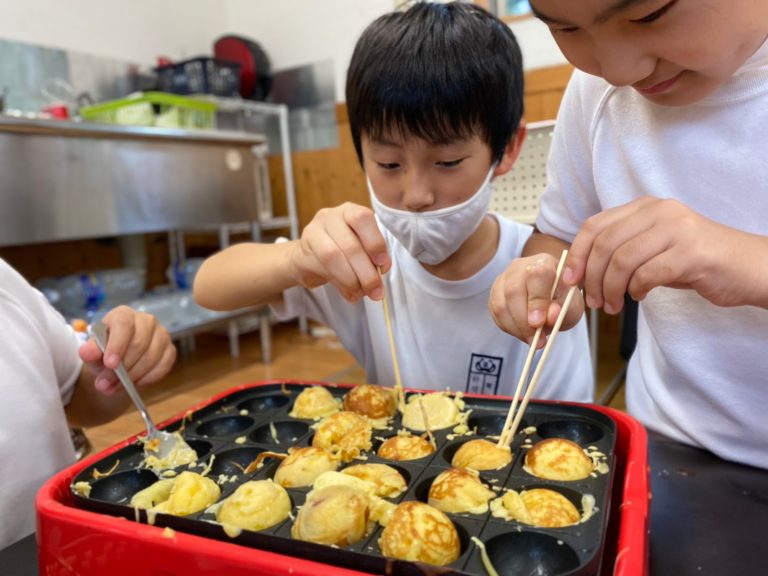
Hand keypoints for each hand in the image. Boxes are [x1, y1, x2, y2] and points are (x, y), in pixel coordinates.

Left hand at [79, 305, 176, 394]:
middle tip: (106, 384)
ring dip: (133, 377)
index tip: (110, 365)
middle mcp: (146, 321)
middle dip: (123, 368)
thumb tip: (88, 352)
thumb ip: (89, 351)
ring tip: (115, 387)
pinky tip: (135, 383)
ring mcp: (162, 335)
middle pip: (139, 344)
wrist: (118, 361)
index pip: (124, 325)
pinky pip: (163, 366)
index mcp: (124, 315)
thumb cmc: (104, 352)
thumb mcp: (92, 353)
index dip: (117, 345)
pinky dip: (147, 379)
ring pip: (151, 357)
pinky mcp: (170, 350)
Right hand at [288, 202, 390, 301]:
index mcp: (349, 211)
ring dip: (352, 279)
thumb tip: (381, 270)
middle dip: (366, 272)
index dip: (375, 243)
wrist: (309, 257)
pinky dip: (340, 284)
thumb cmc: (342, 250)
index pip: (362, 218)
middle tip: (375, 290)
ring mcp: (313, 232)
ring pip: (333, 256)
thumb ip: (373, 257)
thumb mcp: (362, 247)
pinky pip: (322, 268)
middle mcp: (330, 216)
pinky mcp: (302, 250)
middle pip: (350, 244)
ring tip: (362, 292)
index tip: (383, 266)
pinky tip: (350, 293)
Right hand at [489, 252, 584, 346]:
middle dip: (523, 320)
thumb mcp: (570, 306)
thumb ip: (563, 310)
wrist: (551, 298)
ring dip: (515, 327)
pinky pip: (495, 313)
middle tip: (536, 339)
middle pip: (513, 291)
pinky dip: (508, 327)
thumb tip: (550, 317)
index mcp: (544, 262)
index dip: (537, 301)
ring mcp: (503, 279)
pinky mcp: (494, 293)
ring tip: (531, 339)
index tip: (539, 323)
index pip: (536, 276)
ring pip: (500, 304)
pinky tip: (522, 332)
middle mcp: (520, 266)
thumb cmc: (562, 300)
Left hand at [563, 196, 767, 312]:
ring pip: (622, 261)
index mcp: (645, 207)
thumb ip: (622, 250)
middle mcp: (660, 211)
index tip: (570, 280)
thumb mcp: (653, 247)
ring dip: (611, 290)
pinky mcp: (691, 253)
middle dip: (591, 278)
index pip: (595, 226)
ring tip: (613, 306)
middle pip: (605, 245)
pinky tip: (640, 296)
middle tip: (592, 301)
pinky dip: (636, 290)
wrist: (748, 267)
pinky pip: (647, 274)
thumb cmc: (696, 261)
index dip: (577, 255)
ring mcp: (677, 230)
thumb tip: (582, 271)